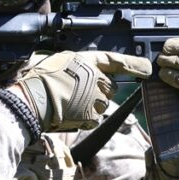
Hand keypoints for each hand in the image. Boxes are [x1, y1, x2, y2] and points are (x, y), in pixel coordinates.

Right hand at [14, 51, 151, 130]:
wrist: (31, 101)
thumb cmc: (39, 80)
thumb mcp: (59, 61)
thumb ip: (78, 65)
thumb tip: (85, 70)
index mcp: (87, 61)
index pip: (115, 60)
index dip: (133, 64)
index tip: (147, 68)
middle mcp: (95, 79)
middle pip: (110, 87)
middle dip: (99, 91)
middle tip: (78, 93)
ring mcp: (95, 98)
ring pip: (103, 104)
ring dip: (92, 106)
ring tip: (71, 103)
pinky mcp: (91, 116)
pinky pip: (94, 118)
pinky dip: (85, 119)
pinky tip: (70, 113)